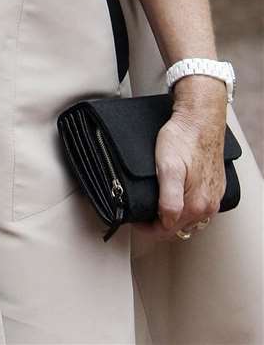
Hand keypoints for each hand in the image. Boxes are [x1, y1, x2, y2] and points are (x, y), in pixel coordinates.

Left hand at [133, 77, 228, 240]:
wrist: (200, 119)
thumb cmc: (183, 138)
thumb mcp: (168, 168)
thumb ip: (169, 200)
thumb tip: (166, 223)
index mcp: (196, 204)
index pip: (166, 231)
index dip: (147, 228)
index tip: (135, 219)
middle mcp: (208, 205)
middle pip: (178, 227)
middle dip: (158, 224)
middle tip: (143, 213)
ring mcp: (214, 197)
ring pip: (190, 219)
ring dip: (172, 217)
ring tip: (156, 206)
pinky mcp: (215, 187)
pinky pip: (200, 206)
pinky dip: (185, 207)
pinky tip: (176, 196)